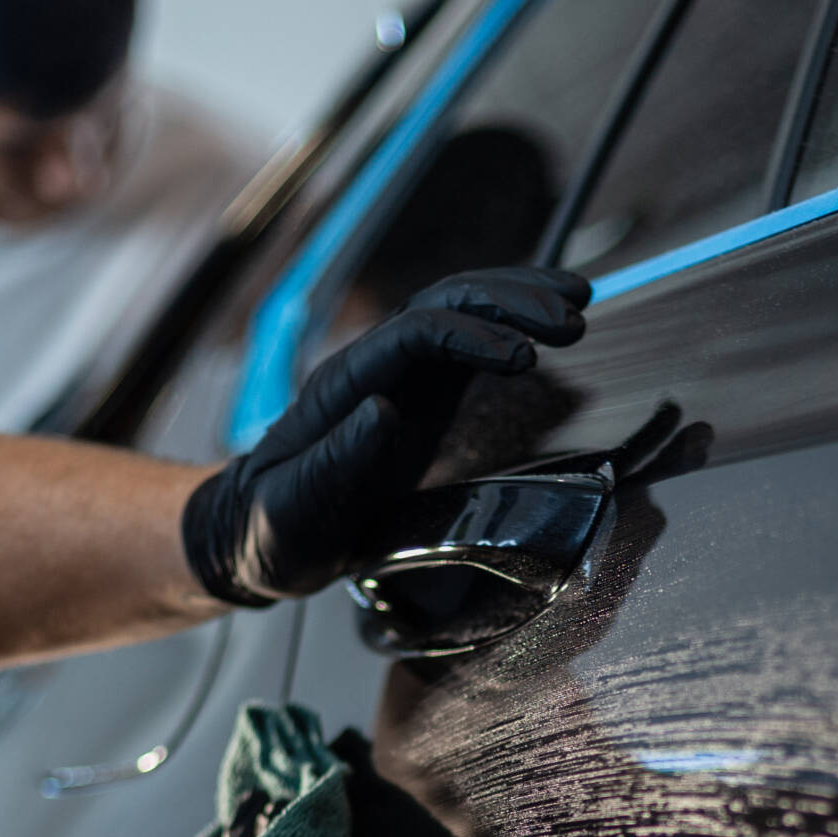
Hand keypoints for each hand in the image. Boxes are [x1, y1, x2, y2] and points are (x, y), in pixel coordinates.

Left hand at [181, 264, 591, 606]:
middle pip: (449, 303)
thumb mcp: (296, 504)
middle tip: (574, 317)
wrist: (257, 535)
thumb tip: (383, 409)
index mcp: (346, 384)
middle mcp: (377, 367)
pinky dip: (514, 331)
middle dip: (513, 301)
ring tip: (580, 304)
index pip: (417, 332)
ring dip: (521, 301)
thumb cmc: (274, 527)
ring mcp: (401, 378)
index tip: (525, 358)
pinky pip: (470, 347)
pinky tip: (552, 335)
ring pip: (464, 312)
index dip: (474, 335)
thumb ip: (337, 458)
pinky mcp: (420, 399)